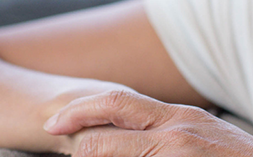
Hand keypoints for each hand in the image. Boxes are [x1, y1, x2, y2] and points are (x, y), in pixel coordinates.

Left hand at [43, 89, 252, 156]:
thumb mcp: (203, 139)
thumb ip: (169, 136)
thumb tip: (134, 140)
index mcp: (178, 118)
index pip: (119, 102)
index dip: (82, 109)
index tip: (56, 122)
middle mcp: (177, 128)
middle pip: (112, 117)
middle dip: (76, 124)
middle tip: (49, 132)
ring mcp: (182, 149)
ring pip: (117, 147)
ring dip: (93, 153)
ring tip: (71, 152)